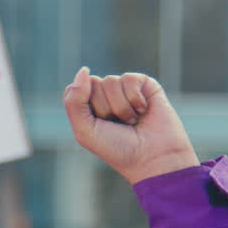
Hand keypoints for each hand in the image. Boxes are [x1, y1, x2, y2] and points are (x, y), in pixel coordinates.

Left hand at [62, 68, 199, 183]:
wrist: (153, 158)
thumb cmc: (118, 149)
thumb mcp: (85, 131)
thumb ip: (74, 101)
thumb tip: (84, 70)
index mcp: (89, 108)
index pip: (75, 89)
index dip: (85, 107)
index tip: (98, 126)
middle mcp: (106, 96)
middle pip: (92, 84)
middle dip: (104, 109)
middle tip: (118, 126)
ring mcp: (125, 90)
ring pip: (110, 81)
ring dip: (121, 107)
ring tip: (132, 121)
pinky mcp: (145, 85)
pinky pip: (129, 79)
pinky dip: (134, 99)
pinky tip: (143, 111)